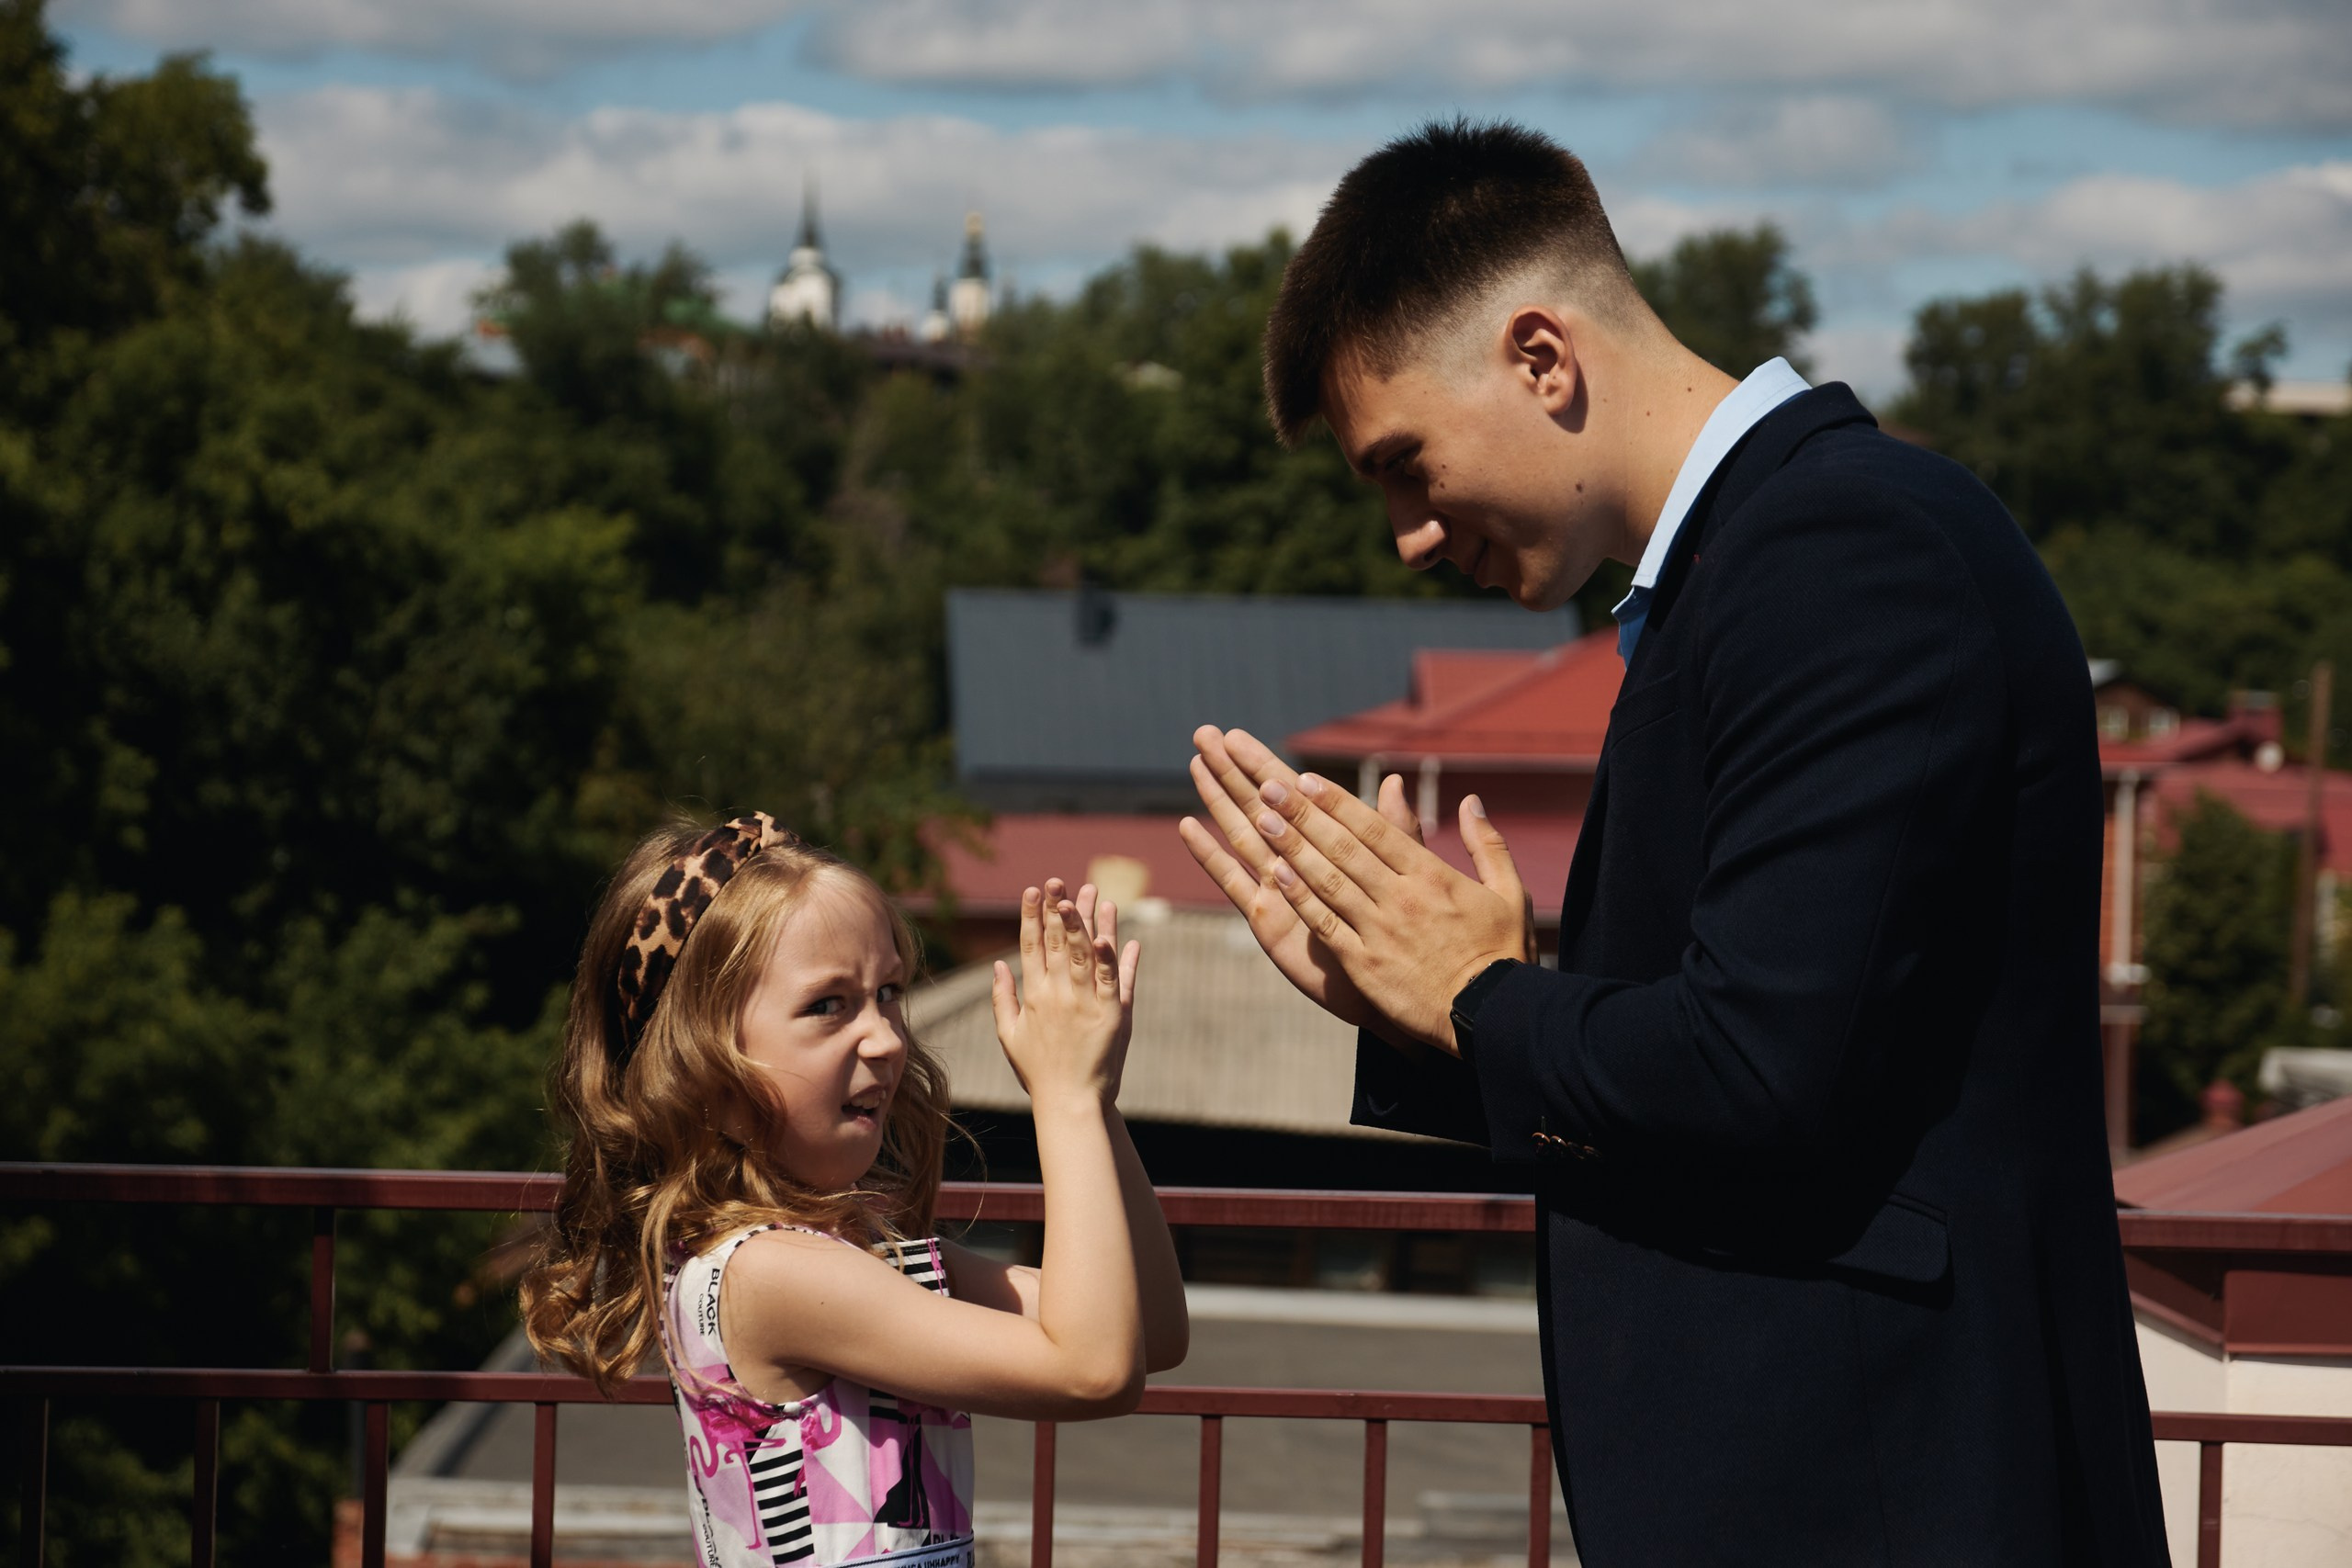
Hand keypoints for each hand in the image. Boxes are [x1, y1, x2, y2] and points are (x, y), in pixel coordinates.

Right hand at [990, 881, 1141, 1106]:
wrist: (1070, 1103)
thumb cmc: (1038, 1072)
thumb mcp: (1010, 1035)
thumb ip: (1003, 997)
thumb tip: (997, 964)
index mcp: (1033, 996)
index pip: (1030, 945)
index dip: (1031, 915)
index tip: (1032, 889)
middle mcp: (1058, 994)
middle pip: (1057, 941)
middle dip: (1057, 907)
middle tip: (1058, 878)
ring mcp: (1086, 1003)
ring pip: (1087, 952)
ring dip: (1087, 920)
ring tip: (1089, 891)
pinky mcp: (1112, 1014)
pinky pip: (1115, 979)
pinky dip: (1116, 956)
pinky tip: (1115, 934)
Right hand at [1178, 727, 1420, 1035]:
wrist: (1398, 985)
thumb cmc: (1405, 932)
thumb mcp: (1408, 873)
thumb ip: (1395, 830)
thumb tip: (1396, 780)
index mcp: (1330, 845)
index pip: (1291, 795)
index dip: (1263, 763)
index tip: (1236, 733)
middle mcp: (1298, 862)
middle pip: (1257, 806)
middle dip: (1231, 770)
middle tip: (1204, 734)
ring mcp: (1279, 889)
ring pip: (1242, 834)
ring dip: (1217, 800)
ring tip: (1195, 765)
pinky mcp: (1268, 919)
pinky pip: (1235, 882)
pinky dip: (1212, 855)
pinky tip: (1189, 828)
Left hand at [1191, 727, 1533, 1051]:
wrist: (1493, 1017)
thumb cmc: (1504, 955)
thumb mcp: (1510, 893)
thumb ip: (1487, 844)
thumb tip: (1471, 801)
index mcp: (1432, 875)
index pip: (1376, 829)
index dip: (1338, 802)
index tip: (1307, 780)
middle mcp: (1401, 897)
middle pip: (1343, 847)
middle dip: (1303, 814)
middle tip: (1269, 786)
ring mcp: (1379, 930)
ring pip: (1327, 880)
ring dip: (1292, 847)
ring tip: (1262, 819)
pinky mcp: (1364, 964)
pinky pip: (1325, 925)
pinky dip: (1300, 897)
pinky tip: (1277, 875)